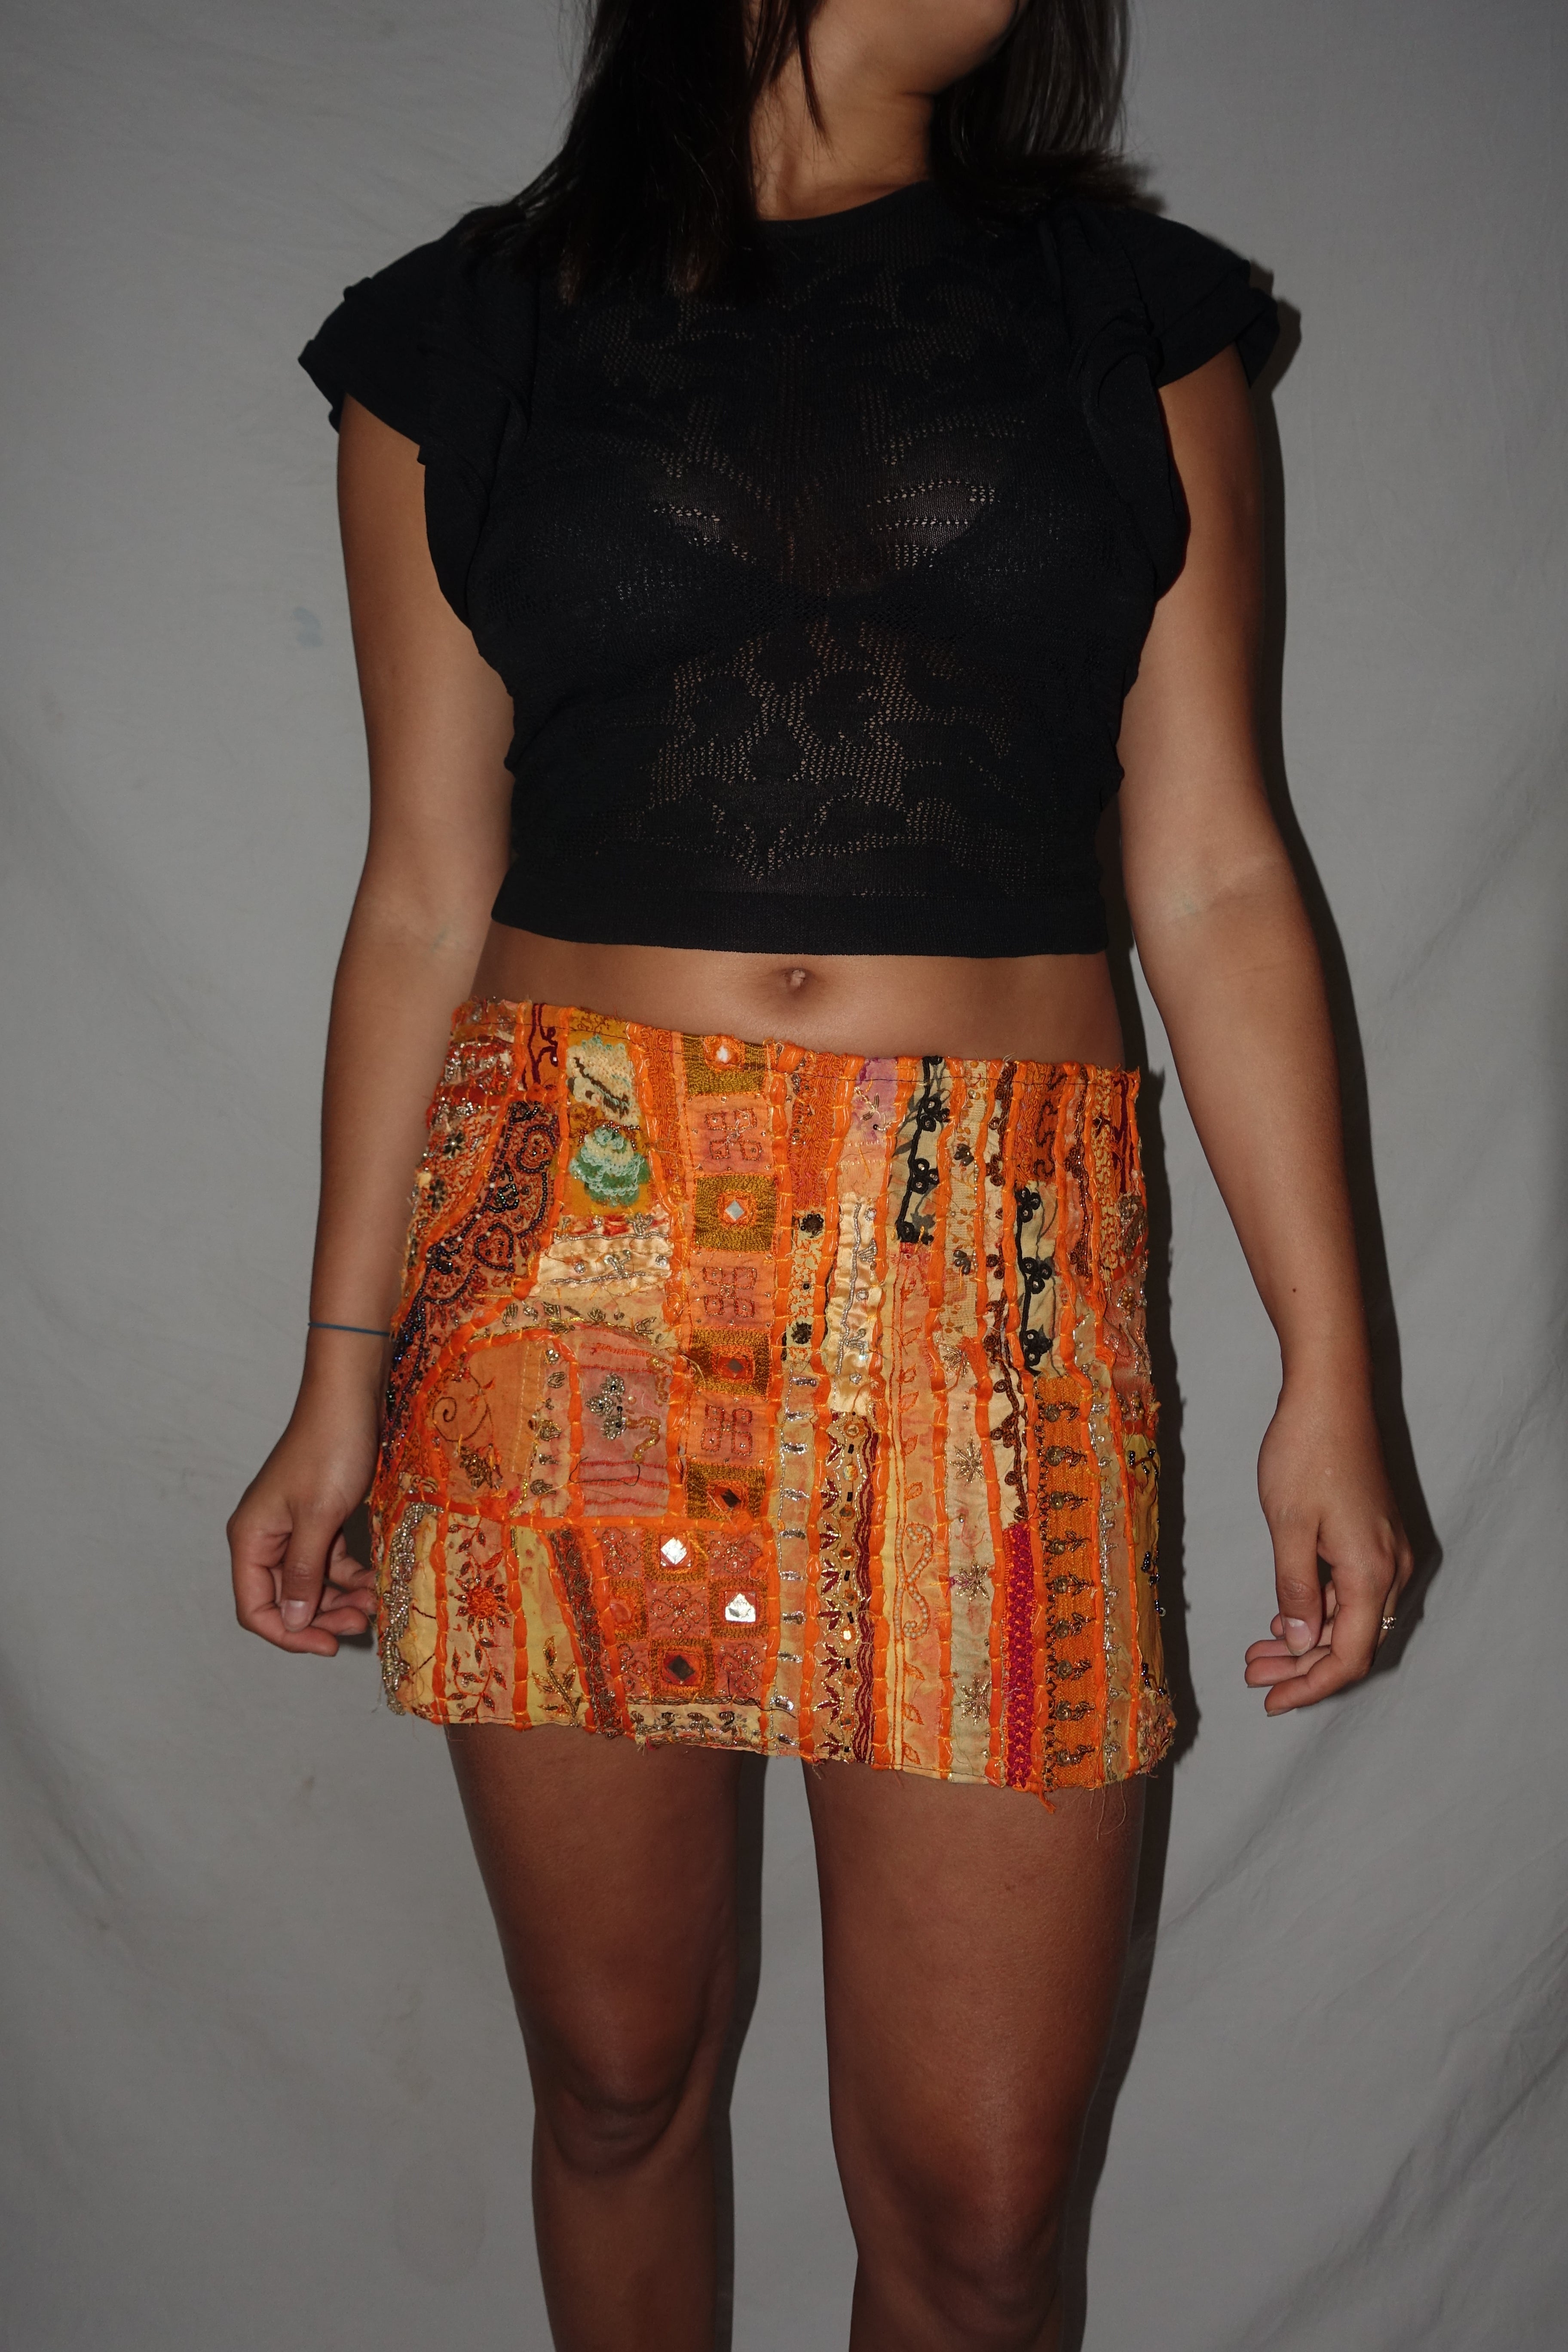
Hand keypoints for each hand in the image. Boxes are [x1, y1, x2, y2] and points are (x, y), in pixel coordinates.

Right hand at [228, 1384, 380, 1656]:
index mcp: (251, 1538)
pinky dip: (350, 1575)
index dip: (288, 1633)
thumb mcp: (318, 1518)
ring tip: (374, 1604)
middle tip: (361, 1624)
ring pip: (310, 1582)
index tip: (327, 1645)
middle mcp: (266, 1536)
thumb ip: (304, 1573)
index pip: (255, 1606)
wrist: (351, 1397)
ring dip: (339, 1599)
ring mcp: (293, 1526)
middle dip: (320, 1618)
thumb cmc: (330, 1450)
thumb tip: (293, 1622)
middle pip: (284, 1598)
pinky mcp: (320, 1516)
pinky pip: (330, 1560)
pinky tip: (376, 1580)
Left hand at [1244, 1373, 1413, 1714]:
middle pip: (1353, 1643)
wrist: (1330, 1395)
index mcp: (1371, 1572)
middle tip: (1252, 1677)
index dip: (1311, 1687)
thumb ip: (1297, 1588)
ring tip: (1257, 1652)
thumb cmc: (1305, 1453)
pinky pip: (1352, 1591)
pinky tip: (1284, 1614)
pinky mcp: (1374, 1536)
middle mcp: (1390, 1568)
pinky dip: (1318, 1609)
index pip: (1349, 1656)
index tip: (1272, 1702)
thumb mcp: (1288, 1526)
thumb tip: (1303, 1642)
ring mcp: (1386, 1551)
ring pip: (1351, 1618)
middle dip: (1302, 1668)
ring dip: (1307, 1639)